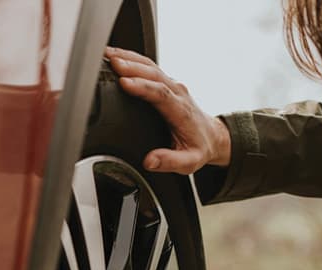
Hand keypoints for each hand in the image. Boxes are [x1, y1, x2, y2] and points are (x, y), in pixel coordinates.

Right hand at [105, 47, 231, 173]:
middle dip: (132, 66)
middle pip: (154, 74)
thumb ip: (170, 161)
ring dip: (129, 58)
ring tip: (109, 54)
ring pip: (150, 66)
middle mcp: (177, 93)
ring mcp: (172, 85)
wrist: (212, 136)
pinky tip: (117, 56)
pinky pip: (148, 66)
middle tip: (112, 62)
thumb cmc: (199, 147)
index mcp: (181, 111)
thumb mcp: (189, 161)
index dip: (142, 86)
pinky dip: (131, 59)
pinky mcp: (166, 82)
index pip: (161, 94)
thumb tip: (150, 161)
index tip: (125, 82)